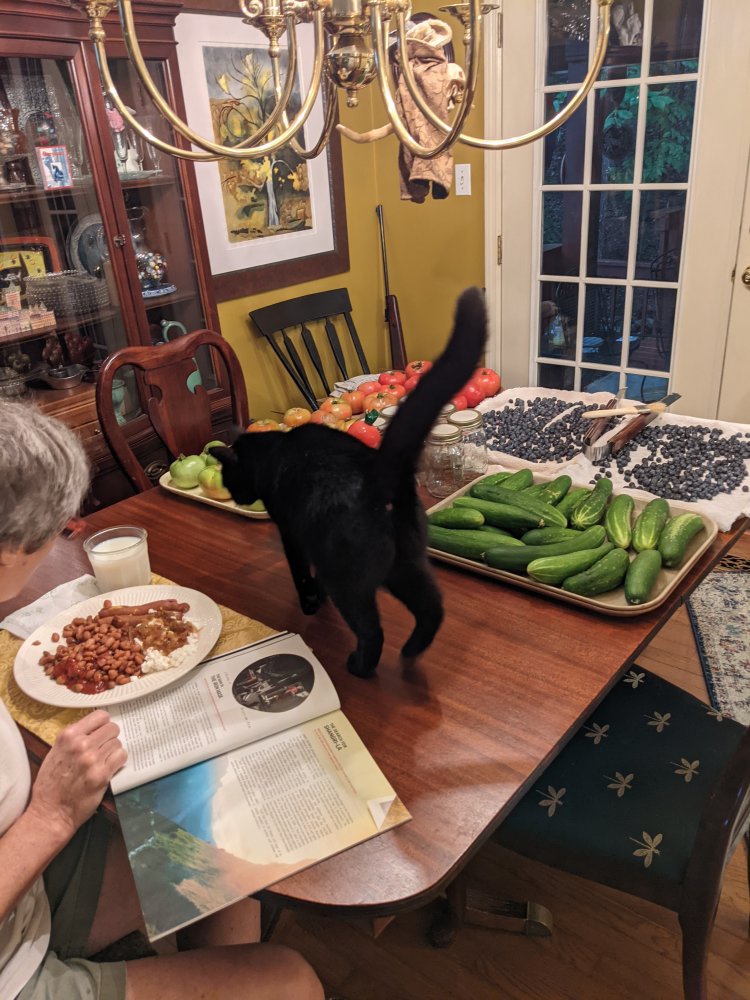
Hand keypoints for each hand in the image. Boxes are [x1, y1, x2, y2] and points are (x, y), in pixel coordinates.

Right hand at [27, 710, 126, 838]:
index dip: (104, 724)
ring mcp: (93, 759)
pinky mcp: (102, 775)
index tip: (103, 730)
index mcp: (68, 736)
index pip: (100, 716)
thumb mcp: (56, 752)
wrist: (51, 812)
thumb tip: (95, 728)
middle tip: (104, 748)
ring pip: (118, 743)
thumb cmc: (51, 784)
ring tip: (103, 761)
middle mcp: (81, 744)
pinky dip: (118, 761)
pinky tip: (109, 767)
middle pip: (112, 728)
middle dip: (110, 738)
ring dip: (113, 751)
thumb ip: (74, 738)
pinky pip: (121, 757)